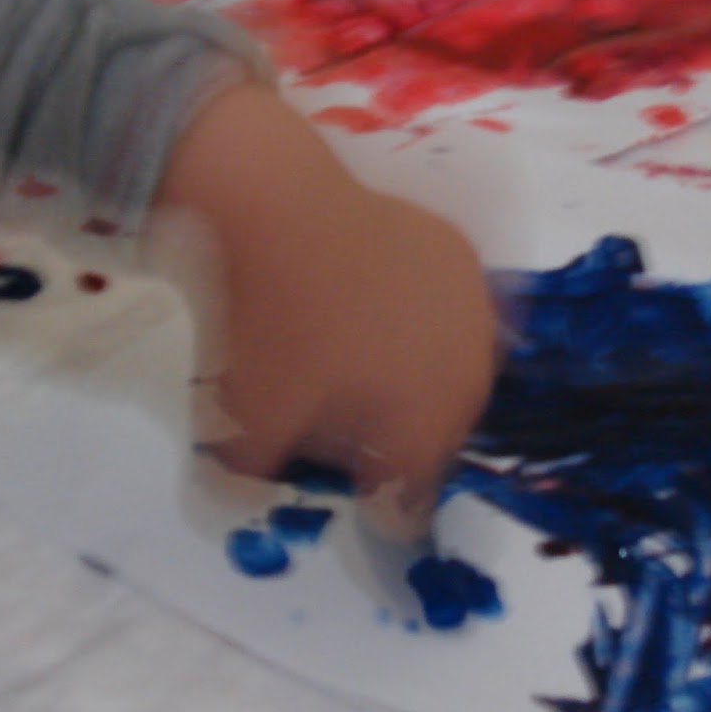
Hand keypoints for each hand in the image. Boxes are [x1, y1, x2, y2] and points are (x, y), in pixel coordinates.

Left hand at [154, 82, 496, 524]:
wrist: (281, 208)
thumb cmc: (271, 327)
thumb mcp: (244, 423)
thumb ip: (249, 477)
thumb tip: (235, 496)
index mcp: (425, 432)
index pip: (410, 499)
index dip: (376, 503)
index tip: (348, 491)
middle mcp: (469, 380)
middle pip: (438, 434)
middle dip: (398, 437)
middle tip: (347, 426)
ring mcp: (475, 314)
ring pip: (450, 370)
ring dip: (416, 379)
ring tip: (363, 364)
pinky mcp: (463, 258)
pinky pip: (450, 311)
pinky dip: (421, 320)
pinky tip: (378, 306)